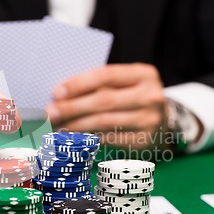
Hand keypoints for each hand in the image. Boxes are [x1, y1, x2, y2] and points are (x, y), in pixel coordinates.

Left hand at [46, 63, 168, 148]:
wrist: (163, 120)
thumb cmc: (134, 97)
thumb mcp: (125, 83)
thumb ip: (101, 84)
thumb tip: (61, 95)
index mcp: (143, 74)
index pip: (106, 75)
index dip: (79, 84)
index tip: (57, 92)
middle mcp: (150, 95)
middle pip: (104, 100)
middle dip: (73, 107)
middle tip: (51, 112)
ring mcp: (149, 119)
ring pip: (104, 121)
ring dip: (77, 125)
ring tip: (58, 126)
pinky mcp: (145, 140)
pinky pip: (110, 138)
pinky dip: (90, 137)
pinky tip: (74, 137)